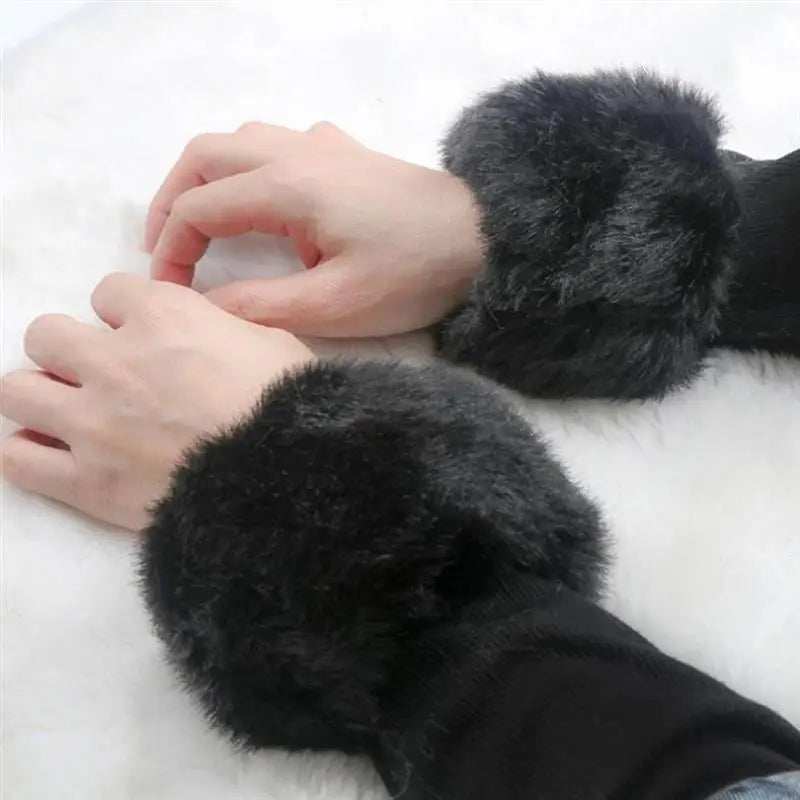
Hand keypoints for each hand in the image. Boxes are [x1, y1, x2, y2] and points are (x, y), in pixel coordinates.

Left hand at [1, 274, 313, 529]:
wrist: (290, 480)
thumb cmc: (291, 407)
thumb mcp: (270, 342)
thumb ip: (221, 327)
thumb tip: (204, 333)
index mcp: (163, 316)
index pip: (109, 292)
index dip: (123, 312)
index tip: (137, 332)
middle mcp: (115, 360)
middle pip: (46, 335)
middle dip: (69, 350)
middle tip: (99, 373)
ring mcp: (93, 422)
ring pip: (16, 390)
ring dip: (42, 396)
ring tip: (71, 412)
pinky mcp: (87, 481)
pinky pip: (17, 459)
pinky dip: (29, 453)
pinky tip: (54, 453)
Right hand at [146, 122, 482, 336]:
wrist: (484, 239)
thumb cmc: (413, 275)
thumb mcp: (334, 306)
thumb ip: (260, 306)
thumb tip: (204, 308)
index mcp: (286, 187)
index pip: (196, 208)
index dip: (170, 252)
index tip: (170, 295)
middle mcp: (295, 151)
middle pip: (203, 157)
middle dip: (171, 202)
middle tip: (165, 252)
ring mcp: (322, 144)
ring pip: (238, 142)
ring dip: (206, 180)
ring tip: (199, 227)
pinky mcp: (345, 152)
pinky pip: (278, 142)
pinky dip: (249, 168)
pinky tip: (266, 202)